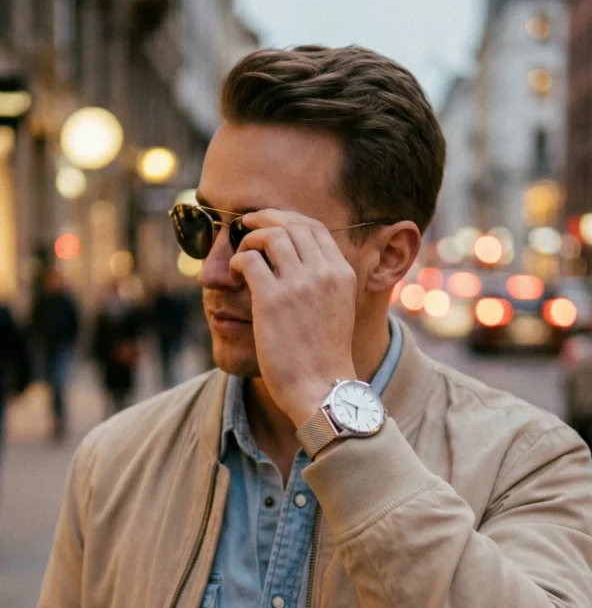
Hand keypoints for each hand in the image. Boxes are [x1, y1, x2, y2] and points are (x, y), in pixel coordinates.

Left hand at [231, 209, 357, 425]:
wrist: (321, 388)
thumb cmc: (324, 358)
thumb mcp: (337, 311)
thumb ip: (324, 285)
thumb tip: (301, 266)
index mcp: (342, 274)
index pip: (315, 228)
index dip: (289, 219)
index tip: (271, 223)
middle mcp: (324, 273)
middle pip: (292, 224)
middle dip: (265, 219)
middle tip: (246, 226)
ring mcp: (299, 284)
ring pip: (269, 236)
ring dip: (249, 240)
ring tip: (240, 257)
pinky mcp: (272, 299)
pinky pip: (248, 260)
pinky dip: (236, 262)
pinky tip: (234, 277)